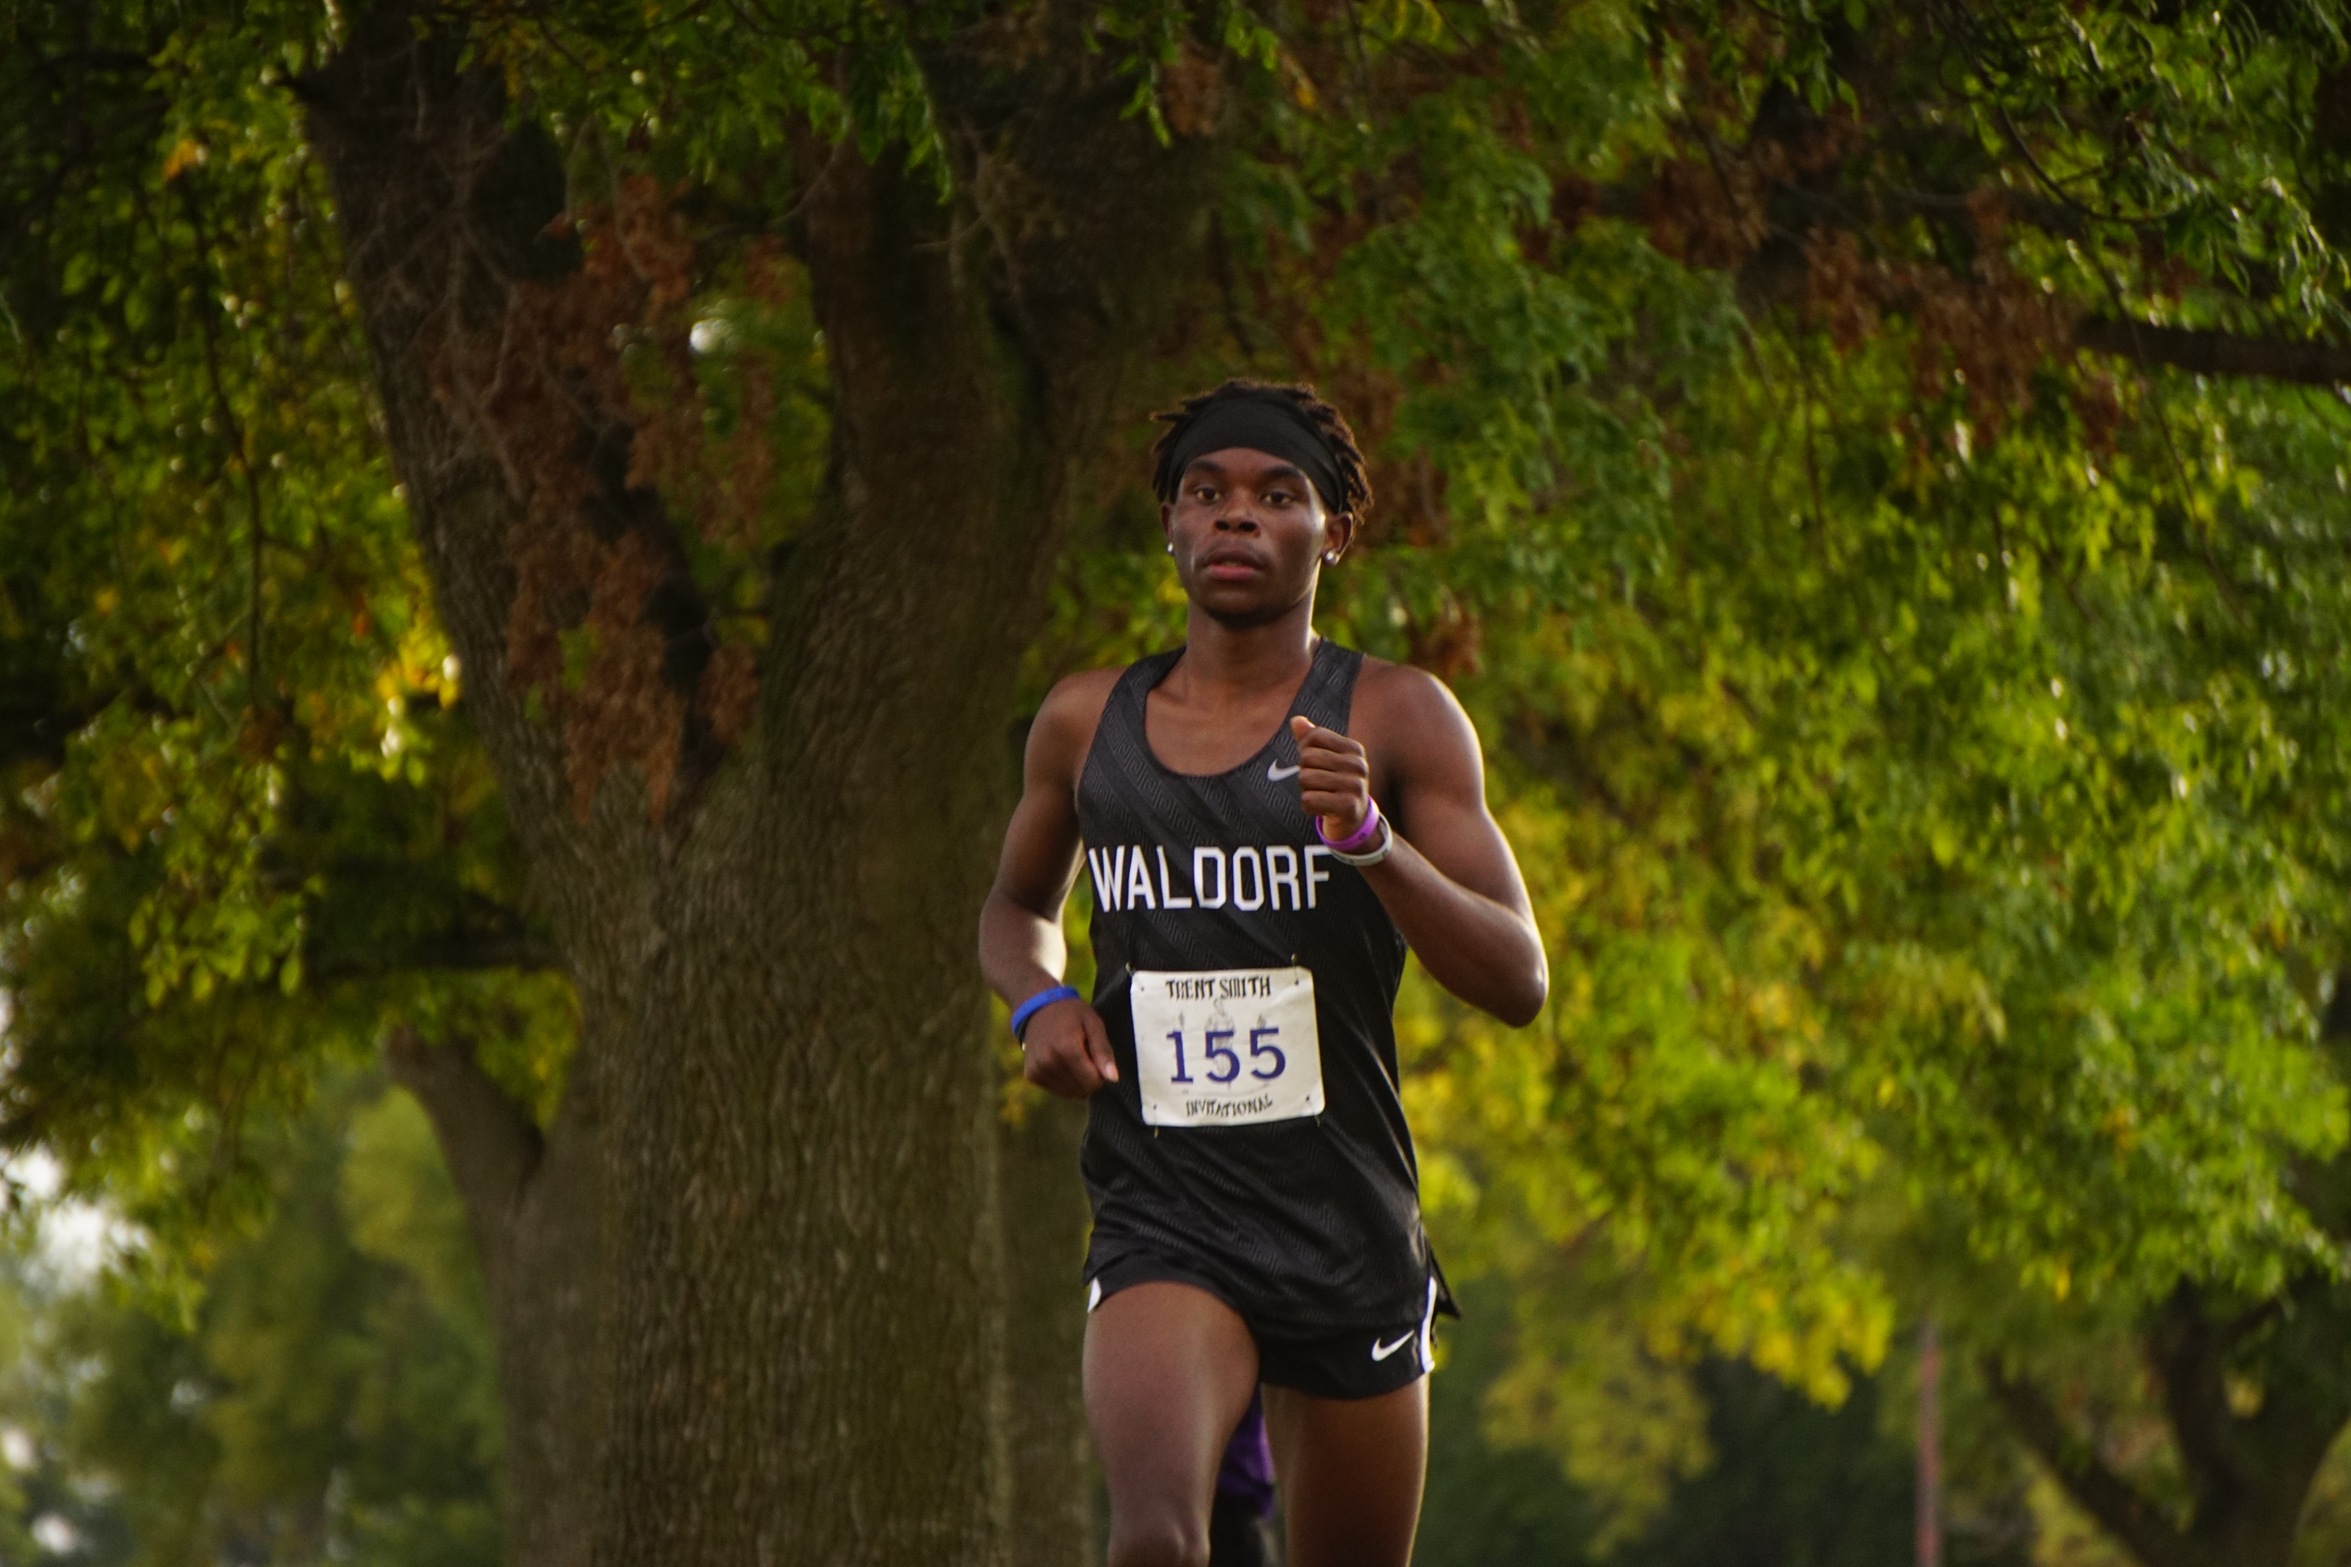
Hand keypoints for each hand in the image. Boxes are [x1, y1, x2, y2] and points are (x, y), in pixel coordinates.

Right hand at [1021, 996, 1119, 1097]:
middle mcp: (1049, 1062)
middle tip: (1083, 1054)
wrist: (1038, 1007)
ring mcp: (1037, 1070)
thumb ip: (1104, 1052)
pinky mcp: (1031, 1075)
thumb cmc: (1072, 1014)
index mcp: (1066, 1048)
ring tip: (1071, 1056)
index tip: (1095, 1056)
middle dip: (1088, 1077)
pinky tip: (1060, 1062)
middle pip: (1082, 1090)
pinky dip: (1063, 1081)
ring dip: (1076, 1080)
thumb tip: (1113, 1079)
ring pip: (1070, 1093)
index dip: (1100, 1072)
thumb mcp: (1093, 1024)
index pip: (1093, 1082)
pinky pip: (1057, 1090)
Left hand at [1290, 715, 1370, 840]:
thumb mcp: (1326, 760)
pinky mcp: (1348, 806)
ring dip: (1306, 791)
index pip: (1314, 737)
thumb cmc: (1335, 784)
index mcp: (1354, 749)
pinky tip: (1322, 809)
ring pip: (1305, 779)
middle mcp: (1358, 765)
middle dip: (1305, 773)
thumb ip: (1310, 740)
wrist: (1353, 821)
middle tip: (1320, 786)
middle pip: (1307, 758)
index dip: (1306, 751)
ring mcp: (1355, 786)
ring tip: (1322, 796)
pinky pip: (1308, 800)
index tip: (1318, 766)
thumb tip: (1296, 720)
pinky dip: (1308, 807)